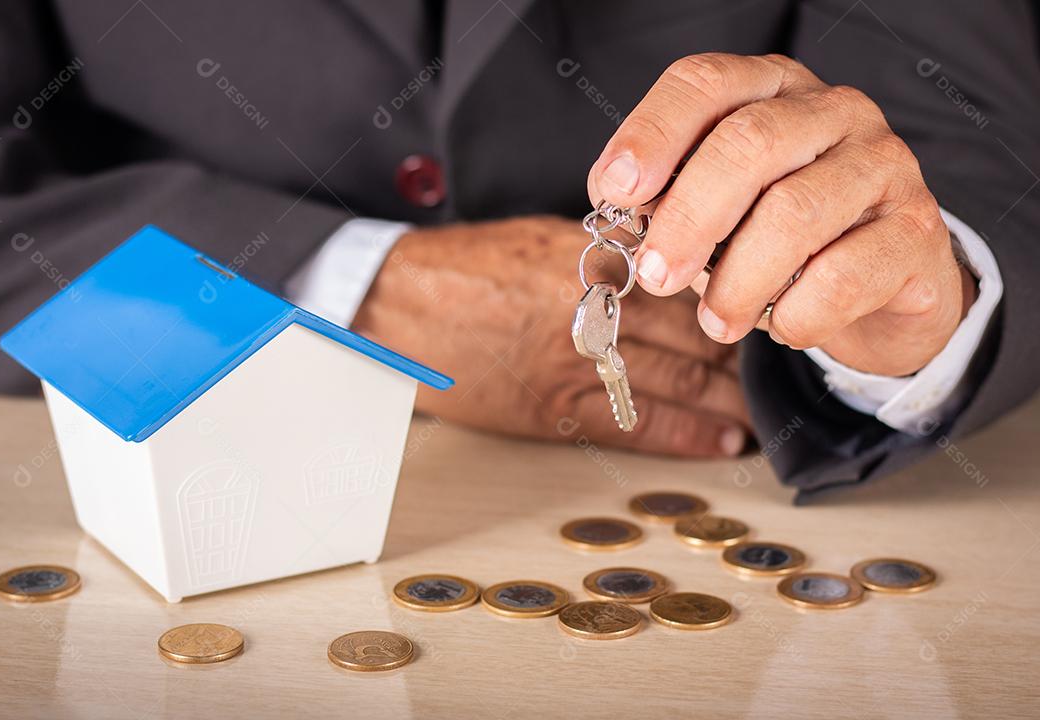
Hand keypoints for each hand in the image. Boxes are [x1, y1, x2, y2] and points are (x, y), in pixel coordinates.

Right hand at [352, 216, 750, 456]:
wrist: (402, 305)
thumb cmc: (469, 267)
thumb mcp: (544, 239)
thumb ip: (610, 252)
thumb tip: (670, 263)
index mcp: (593, 261)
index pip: (688, 281)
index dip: (737, 297)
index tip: (774, 304)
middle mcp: (595, 309)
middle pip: (695, 332)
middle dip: (745, 351)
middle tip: (792, 365)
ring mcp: (577, 362)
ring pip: (677, 381)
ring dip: (729, 398)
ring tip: (767, 410)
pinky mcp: (556, 407)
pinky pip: (635, 423)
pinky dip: (685, 433)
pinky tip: (721, 440)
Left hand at [588, 53, 975, 376]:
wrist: (882, 293)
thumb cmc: (782, 246)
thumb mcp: (720, 215)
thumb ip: (672, 202)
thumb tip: (617, 210)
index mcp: (771, 91)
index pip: (705, 83)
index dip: (651, 133)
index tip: (614, 190)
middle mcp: (833, 111)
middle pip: (748, 144)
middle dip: (688, 218)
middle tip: (657, 276)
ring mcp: (884, 165)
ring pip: (793, 213)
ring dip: (738, 282)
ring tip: (716, 322)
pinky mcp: (917, 232)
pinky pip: (842, 276)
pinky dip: (796, 314)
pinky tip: (784, 326)